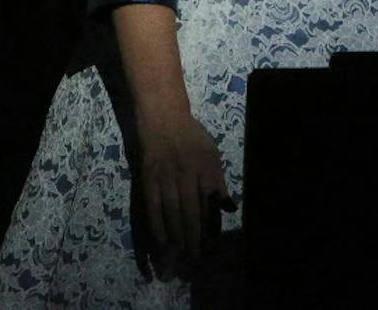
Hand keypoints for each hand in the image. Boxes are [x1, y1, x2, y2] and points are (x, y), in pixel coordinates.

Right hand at [135, 111, 235, 278]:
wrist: (163, 119)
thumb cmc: (192, 136)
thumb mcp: (213, 153)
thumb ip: (219, 182)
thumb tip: (230, 208)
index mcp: (206, 168)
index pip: (211, 203)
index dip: (212, 225)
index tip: (213, 244)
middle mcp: (187, 175)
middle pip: (191, 212)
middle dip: (194, 237)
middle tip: (196, 258)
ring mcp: (165, 178)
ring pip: (172, 214)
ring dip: (176, 237)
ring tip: (180, 255)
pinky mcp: (147, 181)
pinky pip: (152, 209)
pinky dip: (156, 227)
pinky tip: (161, 241)